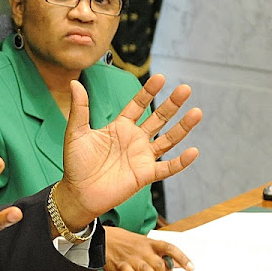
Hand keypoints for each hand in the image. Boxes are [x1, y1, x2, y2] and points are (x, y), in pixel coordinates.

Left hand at [55, 74, 202, 230]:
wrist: (77, 192)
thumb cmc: (76, 163)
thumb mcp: (76, 132)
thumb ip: (80, 109)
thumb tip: (74, 83)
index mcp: (120, 127)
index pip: (138, 105)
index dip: (149, 92)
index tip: (160, 77)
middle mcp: (134, 139)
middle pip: (158, 118)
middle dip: (172, 104)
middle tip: (185, 89)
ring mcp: (142, 157)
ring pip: (168, 140)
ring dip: (183, 127)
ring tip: (197, 112)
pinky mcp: (145, 175)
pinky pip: (167, 167)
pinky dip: (181, 162)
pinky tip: (193, 151)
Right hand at [103, 226, 193, 270]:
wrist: (104, 238)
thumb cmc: (127, 242)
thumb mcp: (144, 243)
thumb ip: (160, 254)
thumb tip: (177, 264)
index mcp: (151, 244)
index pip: (169, 248)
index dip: (181, 257)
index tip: (191, 268)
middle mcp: (143, 251)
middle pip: (159, 263)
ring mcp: (132, 258)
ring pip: (145, 269)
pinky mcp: (120, 265)